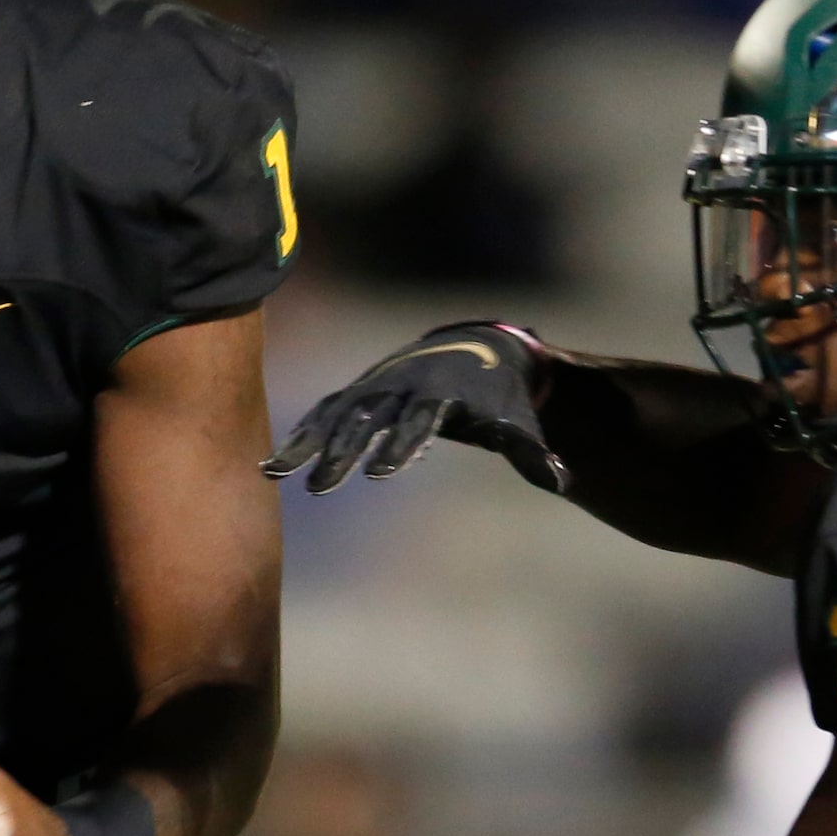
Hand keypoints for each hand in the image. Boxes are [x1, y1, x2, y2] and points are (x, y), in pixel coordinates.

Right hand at [262, 322, 566, 494]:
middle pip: (370, 420)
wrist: (473, 347)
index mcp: (441, 392)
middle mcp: (402, 386)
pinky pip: (325, 415)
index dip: (399, 445)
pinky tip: (273, 468)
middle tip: (323, 487)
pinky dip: (300, 437)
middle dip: (345, 453)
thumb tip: (563, 483)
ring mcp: (376, 388)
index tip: (379, 473)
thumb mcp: (516, 423)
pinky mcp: (359, 393)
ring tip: (280, 477)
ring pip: (338, 416)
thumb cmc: (498, 396)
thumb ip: (532, 453)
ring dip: (310, 445)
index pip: (417, 421)